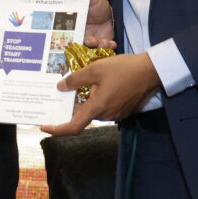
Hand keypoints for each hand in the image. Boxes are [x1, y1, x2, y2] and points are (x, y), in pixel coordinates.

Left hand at [42, 51, 160, 134]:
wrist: (153, 70)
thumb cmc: (124, 69)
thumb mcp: (95, 69)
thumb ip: (75, 79)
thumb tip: (60, 87)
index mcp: (97, 108)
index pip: (73, 127)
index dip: (57, 129)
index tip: (44, 126)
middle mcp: (107, 115)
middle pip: (83, 115)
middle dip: (72, 105)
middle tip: (63, 91)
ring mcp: (117, 113)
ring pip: (94, 110)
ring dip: (86, 100)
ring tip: (81, 83)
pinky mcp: (124, 109)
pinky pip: (105, 107)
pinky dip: (97, 98)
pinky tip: (97, 84)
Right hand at [70, 0, 116, 48]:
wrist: (109, 11)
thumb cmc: (96, 4)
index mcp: (73, 25)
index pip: (68, 33)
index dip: (71, 37)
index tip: (77, 37)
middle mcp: (80, 34)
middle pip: (79, 43)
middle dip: (85, 44)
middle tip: (92, 42)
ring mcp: (91, 40)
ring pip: (91, 48)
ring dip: (97, 47)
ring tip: (103, 43)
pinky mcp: (102, 42)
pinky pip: (104, 48)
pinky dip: (108, 47)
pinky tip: (111, 43)